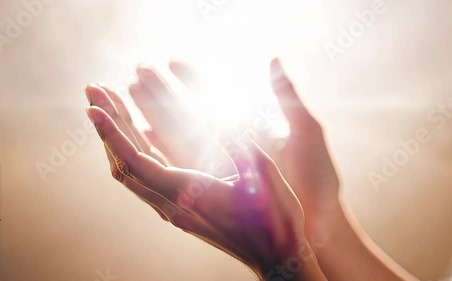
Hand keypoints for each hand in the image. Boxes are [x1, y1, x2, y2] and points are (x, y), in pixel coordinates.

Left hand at [84, 85, 325, 279]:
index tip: (93, 108)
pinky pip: (144, 181)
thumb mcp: (263, 175)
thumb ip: (237, 144)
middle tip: (93, 91)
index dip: (112, 134)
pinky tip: (132, 135)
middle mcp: (173, 205)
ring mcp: (174, 211)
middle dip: (106, 127)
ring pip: (131, 174)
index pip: (136, 162)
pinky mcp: (179, 212)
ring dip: (115, 140)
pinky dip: (131, 154)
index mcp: (190, 194)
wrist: (275, 257)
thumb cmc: (275, 219)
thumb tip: (216, 115)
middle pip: (124, 165)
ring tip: (106, 107)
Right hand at [156, 59, 340, 240]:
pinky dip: (161, 147)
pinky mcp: (215, 187)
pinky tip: (143, 134)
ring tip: (130, 92)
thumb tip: (273, 57)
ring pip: (178, 134)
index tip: (171, 60)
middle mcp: (231, 145)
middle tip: (140, 70)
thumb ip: (286, 94)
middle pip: (187, 112)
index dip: (192, 77)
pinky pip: (182, 164)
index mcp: (250, 127)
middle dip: (161, 91)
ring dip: (154, 113)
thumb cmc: (318, 178)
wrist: (321, 221)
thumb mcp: (306, 131)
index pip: (213, 94)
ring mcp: (220, 166)